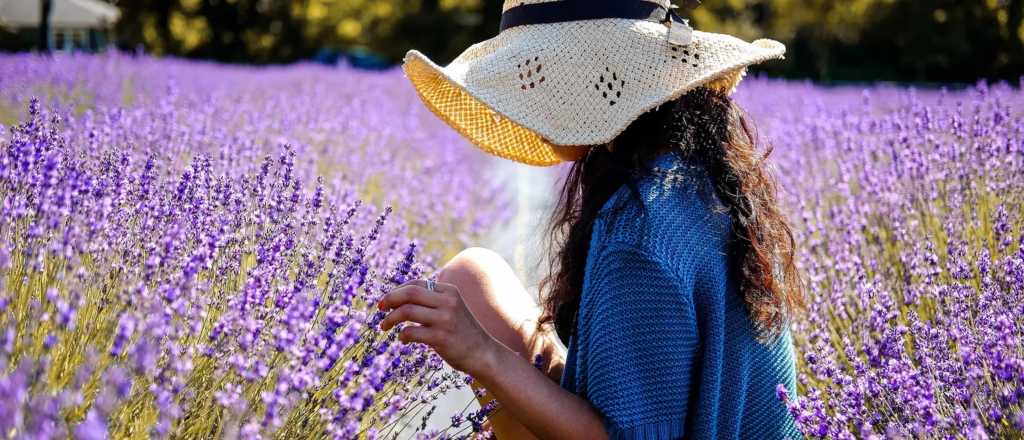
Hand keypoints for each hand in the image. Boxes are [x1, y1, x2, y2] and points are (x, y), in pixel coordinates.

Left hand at [378, 279, 497, 376]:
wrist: (484, 354)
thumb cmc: (463, 332)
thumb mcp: (452, 309)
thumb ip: (432, 301)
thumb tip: (400, 298)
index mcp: (449, 291)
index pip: (416, 284)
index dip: (397, 291)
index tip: (385, 301)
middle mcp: (448, 302)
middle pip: (410, 293)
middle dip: (390, 299)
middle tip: (379, 308)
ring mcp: (445, 320)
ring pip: (407, 311)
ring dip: (391, 319)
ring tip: (384, 326)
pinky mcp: (441, 338)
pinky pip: (411, 332)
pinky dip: (402, 335)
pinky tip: (403, 340)